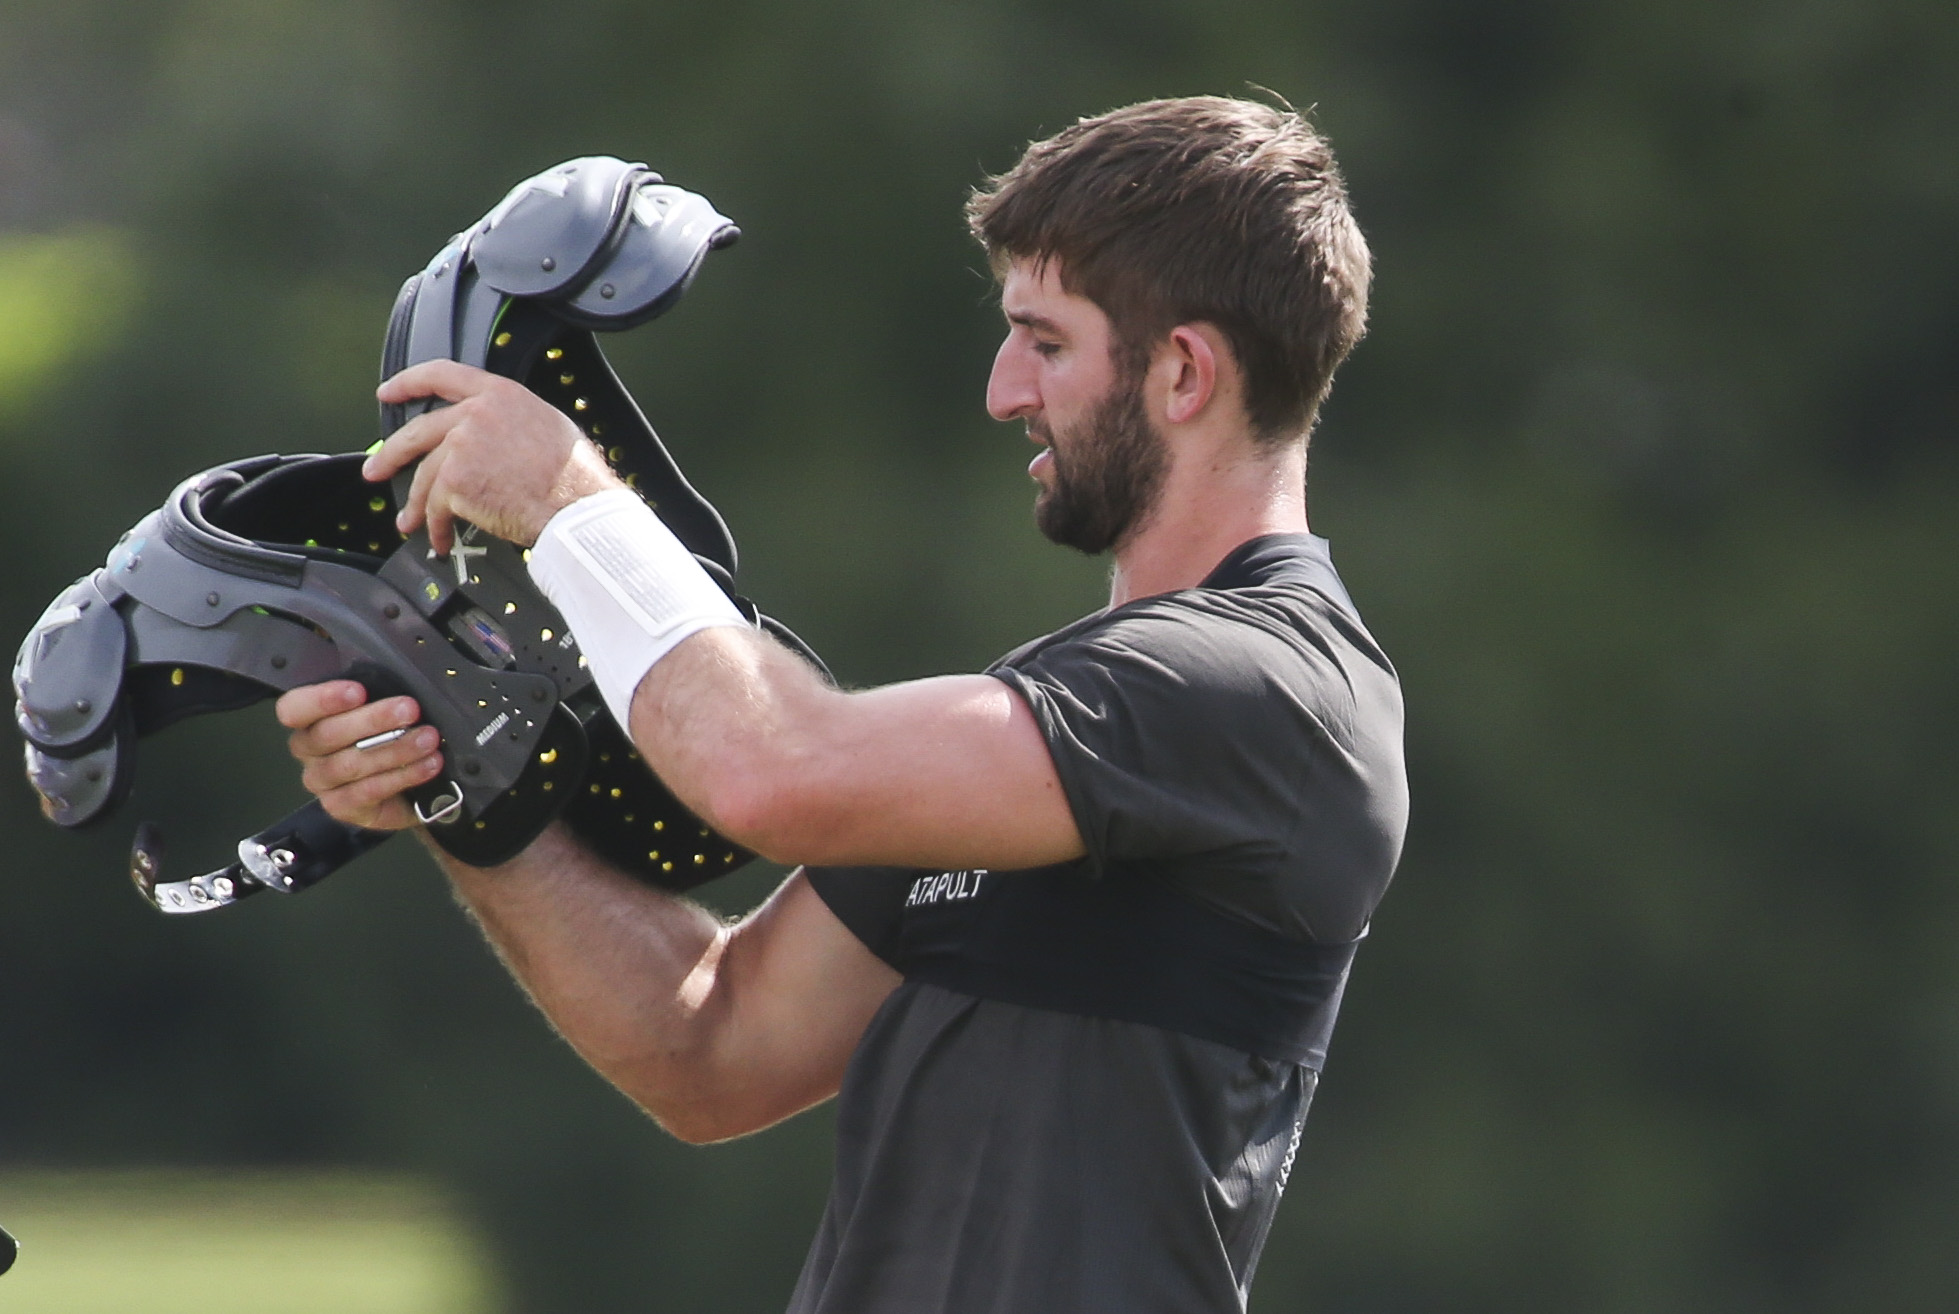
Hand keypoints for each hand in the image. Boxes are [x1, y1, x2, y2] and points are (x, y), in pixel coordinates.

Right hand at [276, 680, 445, 830]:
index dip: (322, 699)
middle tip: (409, 709)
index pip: (294, 708)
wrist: (406, 788)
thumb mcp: (383, 710)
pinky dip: (402, 776)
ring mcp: (322, 781)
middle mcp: (309, 750)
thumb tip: (403, 680)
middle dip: (373, 719)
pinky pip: (367, 791)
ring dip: (395, 749)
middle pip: (327, 734)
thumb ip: (379, 693)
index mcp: (310, 719)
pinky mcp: (340, 806)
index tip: (357, 691)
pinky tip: (426, 765)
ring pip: (351, 764)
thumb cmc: (388, 739)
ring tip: (427, 739)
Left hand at [369, 360, 621, 553]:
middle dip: (391, 454)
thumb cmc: (575, 477)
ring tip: (410, 522)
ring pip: (424, 476)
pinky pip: (436, 507)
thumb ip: (512, 423)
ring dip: (415, 504)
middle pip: (418, 431)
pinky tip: (440, 539)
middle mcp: (476, 414)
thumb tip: (497, 438)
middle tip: (377, 468)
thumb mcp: (548, 427)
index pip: (441, 374)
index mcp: (500, 395)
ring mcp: (461, 447)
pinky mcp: (455, 481)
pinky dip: (436, 527)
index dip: (408, 382)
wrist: (576, 508)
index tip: (390, 393)